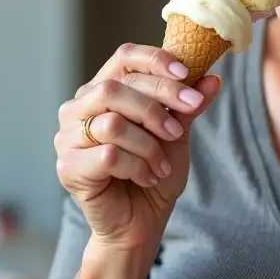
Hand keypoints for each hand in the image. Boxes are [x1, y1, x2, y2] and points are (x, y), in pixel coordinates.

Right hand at [54, 43, 221, 250]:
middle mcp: (78, 108)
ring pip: (112, 123)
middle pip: (115, 88)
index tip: (187, 75)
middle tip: (180, 130)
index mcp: (103, 90)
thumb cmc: (156, 172)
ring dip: (148, 145)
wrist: (142, 221)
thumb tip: (213, 79)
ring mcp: (67, 137)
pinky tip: (148, 177)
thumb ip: (188, 106)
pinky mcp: (68, 167)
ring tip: (161, 165)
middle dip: (158, 105)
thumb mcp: (177, 135)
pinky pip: (107, 155)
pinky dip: (137, 166)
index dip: (155, 60)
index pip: (124, 57)